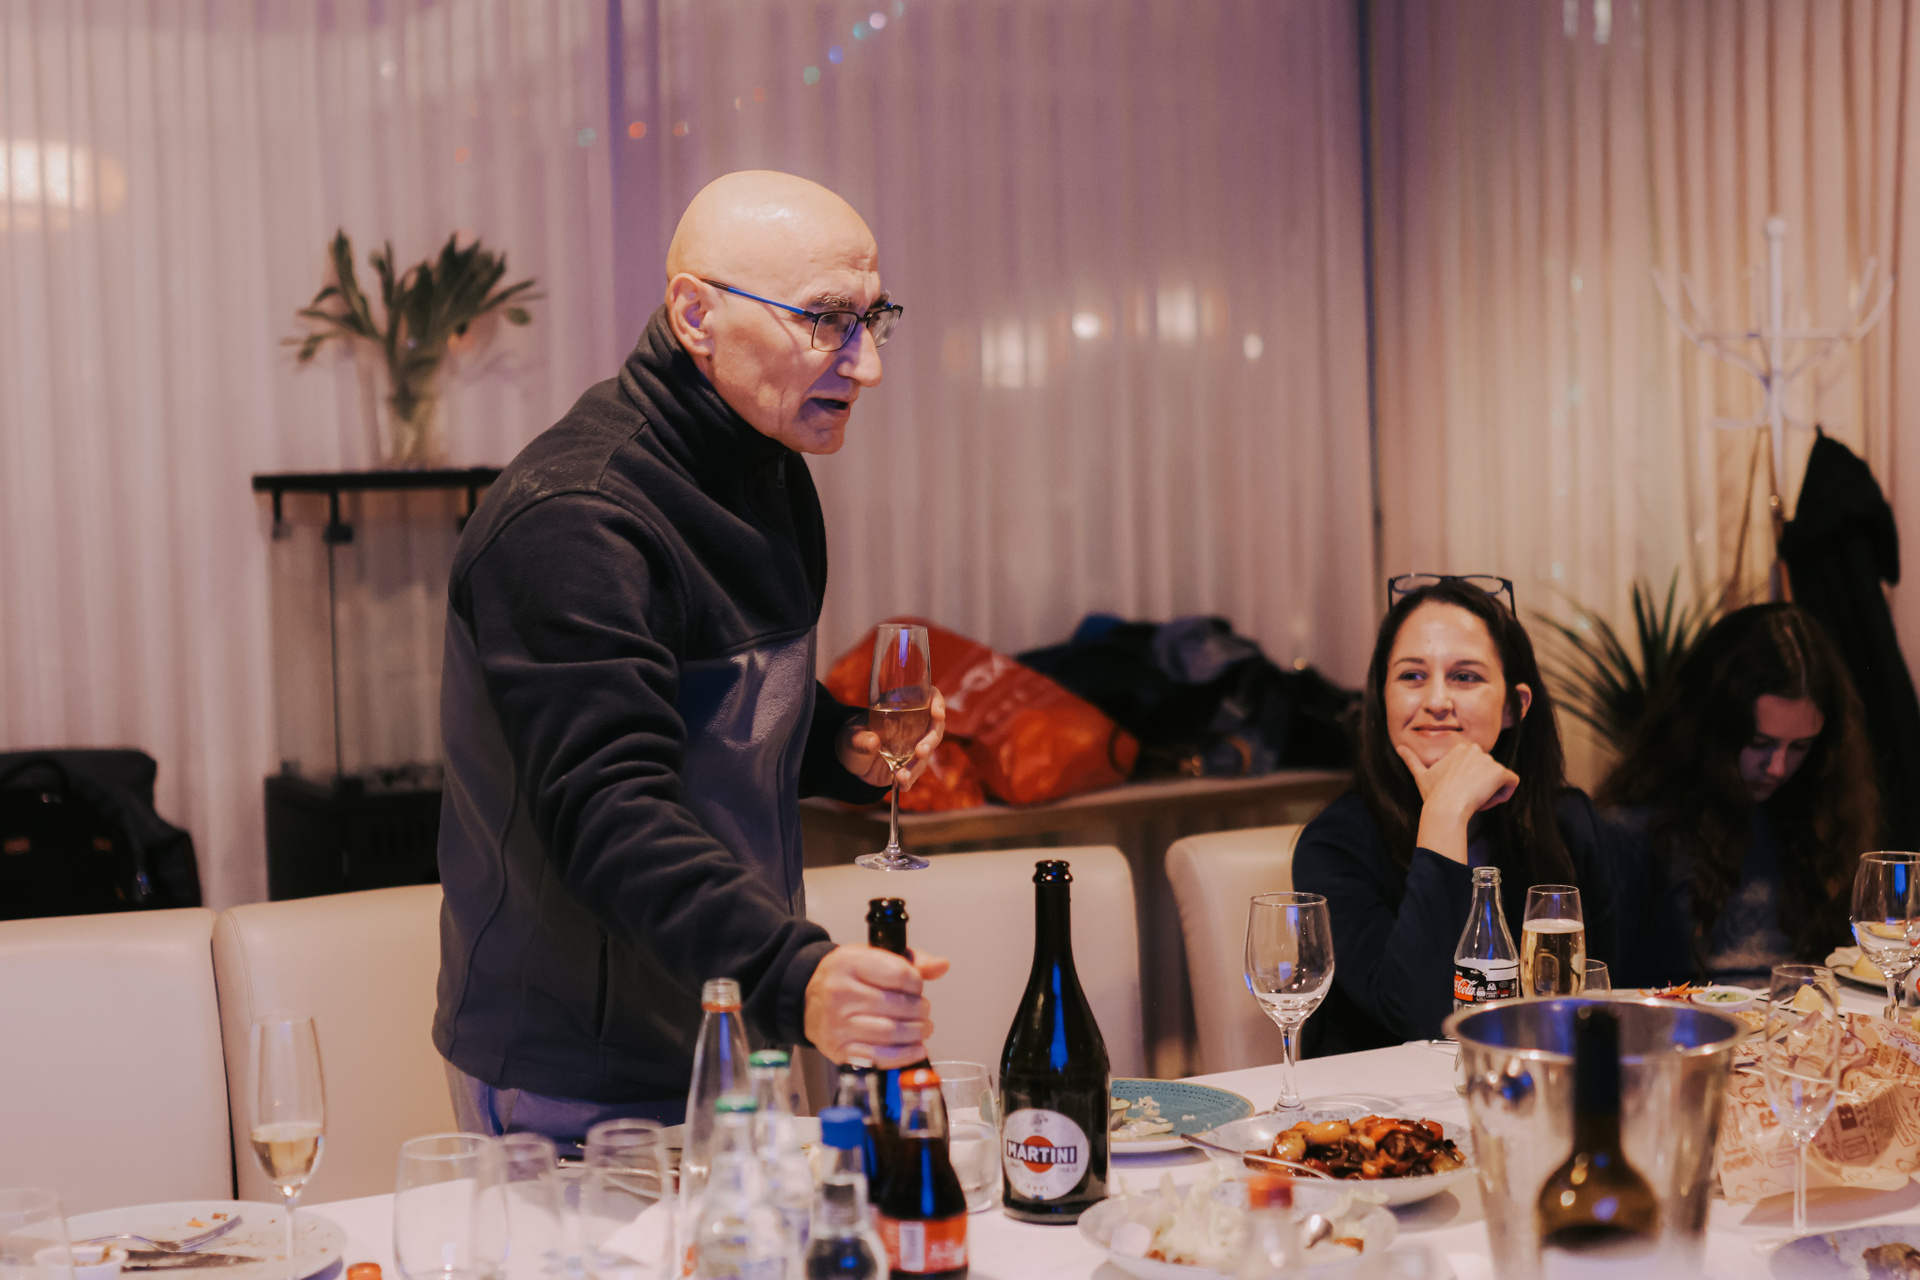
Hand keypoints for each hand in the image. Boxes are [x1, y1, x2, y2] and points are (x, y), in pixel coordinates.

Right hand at [805, 944, 950, 1066]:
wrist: (806, 999)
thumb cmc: (846, 977)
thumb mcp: (872, 957)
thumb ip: (910, 961)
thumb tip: (941, 966)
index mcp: (848, 962)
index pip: (899, 974)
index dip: (917, 983)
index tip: (917, 988)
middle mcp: (839, 992)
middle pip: (897, 1006)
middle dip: (920, 1010)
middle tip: (924, 1011)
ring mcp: (837, 1023)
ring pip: (890, 1033)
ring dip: (916, 1033)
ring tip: (923, 1029)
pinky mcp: (838, 1048)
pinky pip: (879, 1057)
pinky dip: (904, 1055)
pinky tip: (916, 1048)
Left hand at [839, 688, 947, 789]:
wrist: (851, 760)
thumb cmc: (851, 737)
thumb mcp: (851, 736)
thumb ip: (860, 739)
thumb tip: (874, 742)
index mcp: (902, 706)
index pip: (929, 697)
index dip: (937, 702)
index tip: (937, 713)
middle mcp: (914, 724)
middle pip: (935, 727)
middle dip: (931, 739)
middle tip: (920, 751)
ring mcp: (914, 744)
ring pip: (928, 751)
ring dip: (919, 763)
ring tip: (903, 775)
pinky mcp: (911, 764)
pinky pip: (917, 770)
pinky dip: (910, 778)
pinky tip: (902, 785)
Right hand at [1397, 741, 1519, 864]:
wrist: (1446, 807)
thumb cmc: (1434, 794)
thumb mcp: (1421, 775)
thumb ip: (1411, 759)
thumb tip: (1398, 747)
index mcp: (1461, 748)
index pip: (1475, 767)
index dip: (1469, 782)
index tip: (1457, 791)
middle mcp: (1476, 750)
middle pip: (1488, 773)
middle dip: (1480, 787)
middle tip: (1465, 798)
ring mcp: (1490, 760)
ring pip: (1498, 780)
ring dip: (1490, 794)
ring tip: (1473, 801)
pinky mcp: (1501, 772)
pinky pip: (1511, 784)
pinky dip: (1503, 795)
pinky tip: (1486, 801)